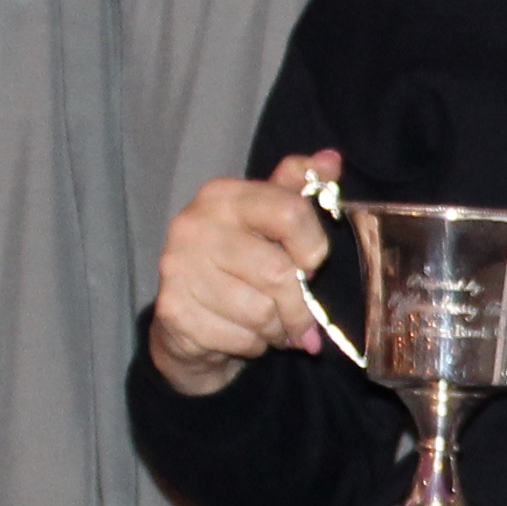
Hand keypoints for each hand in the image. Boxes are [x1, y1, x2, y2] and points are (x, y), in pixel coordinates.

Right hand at [148, 149, 341, 395]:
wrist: (186, 320)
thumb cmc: (239, 263)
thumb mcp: (268, 219)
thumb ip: (298, 188)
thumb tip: (331, 160)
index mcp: (223, 195)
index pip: (290, 212)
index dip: (313, 247)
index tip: (310, 263)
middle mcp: (194, 225)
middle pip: (279, 273)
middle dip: (299, 305)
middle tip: (300, 315)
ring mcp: (179, 268)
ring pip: (261, 313)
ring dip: (277, 329)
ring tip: (270, 324)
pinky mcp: (174, 311)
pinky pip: (241, 338)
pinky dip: (253, 345)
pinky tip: (243, 334)